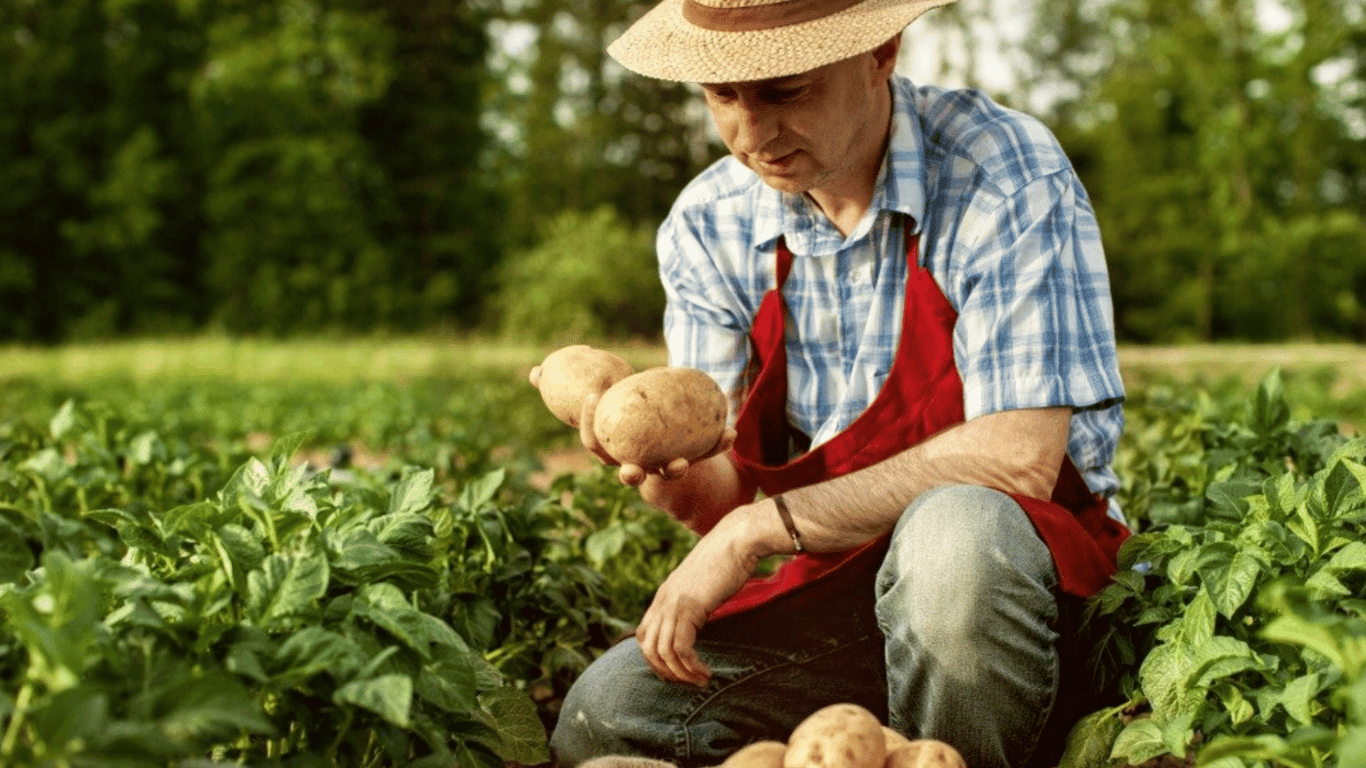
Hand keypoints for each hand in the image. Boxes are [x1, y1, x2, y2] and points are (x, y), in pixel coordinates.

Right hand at [578, 391, 736, 486]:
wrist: (667, 425)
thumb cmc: (635, 402)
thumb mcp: (624, 395)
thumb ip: (613, 385)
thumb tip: (587, 356)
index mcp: (612, 448)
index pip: (593, 441)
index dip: (587, 421)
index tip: (592, 396)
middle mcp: (636, 462)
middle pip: (629, 475)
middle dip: (630, 475)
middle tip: (631, 471)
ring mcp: (663, 465)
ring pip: (668, 472)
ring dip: (675, 469)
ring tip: (681, 463)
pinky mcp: (690, 459)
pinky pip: (704, 455)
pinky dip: (718, 444)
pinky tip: (731, 432)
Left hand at [635, 516, 755, 685]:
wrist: (736, 540)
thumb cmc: (727, 560)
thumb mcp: (702, 584)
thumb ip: (693, 602)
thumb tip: (699, 619)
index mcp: (663, 595)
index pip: (644, 635)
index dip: (655, 658)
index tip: (677, 670)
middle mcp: (662, 600)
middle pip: (648, 648)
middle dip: (666, 672)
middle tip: (688, 681)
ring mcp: (673, 604)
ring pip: (662, 652)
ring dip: (681, 673)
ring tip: (700, 680)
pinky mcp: (688, 608)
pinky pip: (680, 648)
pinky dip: (691, 665)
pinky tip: (705, 672)